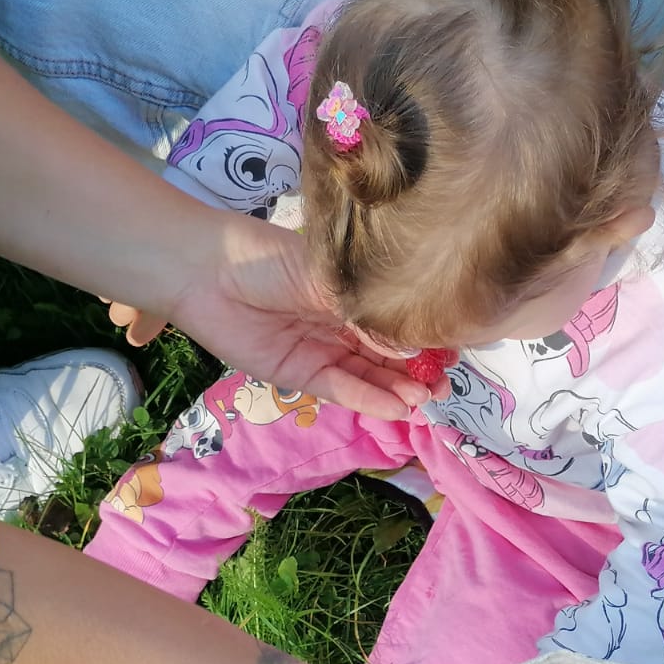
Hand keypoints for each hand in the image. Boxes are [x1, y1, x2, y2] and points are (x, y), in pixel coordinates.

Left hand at [147, 212, 452, 414]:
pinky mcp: (302, 376)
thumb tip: (413, 341)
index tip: (457, 349)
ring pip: (372, 377)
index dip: (427, 337)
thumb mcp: (329, 278)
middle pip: (391, 355)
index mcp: (353, 294)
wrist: (206, 272)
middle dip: (421, 371)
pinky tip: (397, 406)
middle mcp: (342, 325)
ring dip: (400, 390)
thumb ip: (368, 312)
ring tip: (427, 398)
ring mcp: (324, 352)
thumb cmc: (267, 257)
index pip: (398, 321)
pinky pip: (344, 391)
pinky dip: (371, 399)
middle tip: (446, 384)